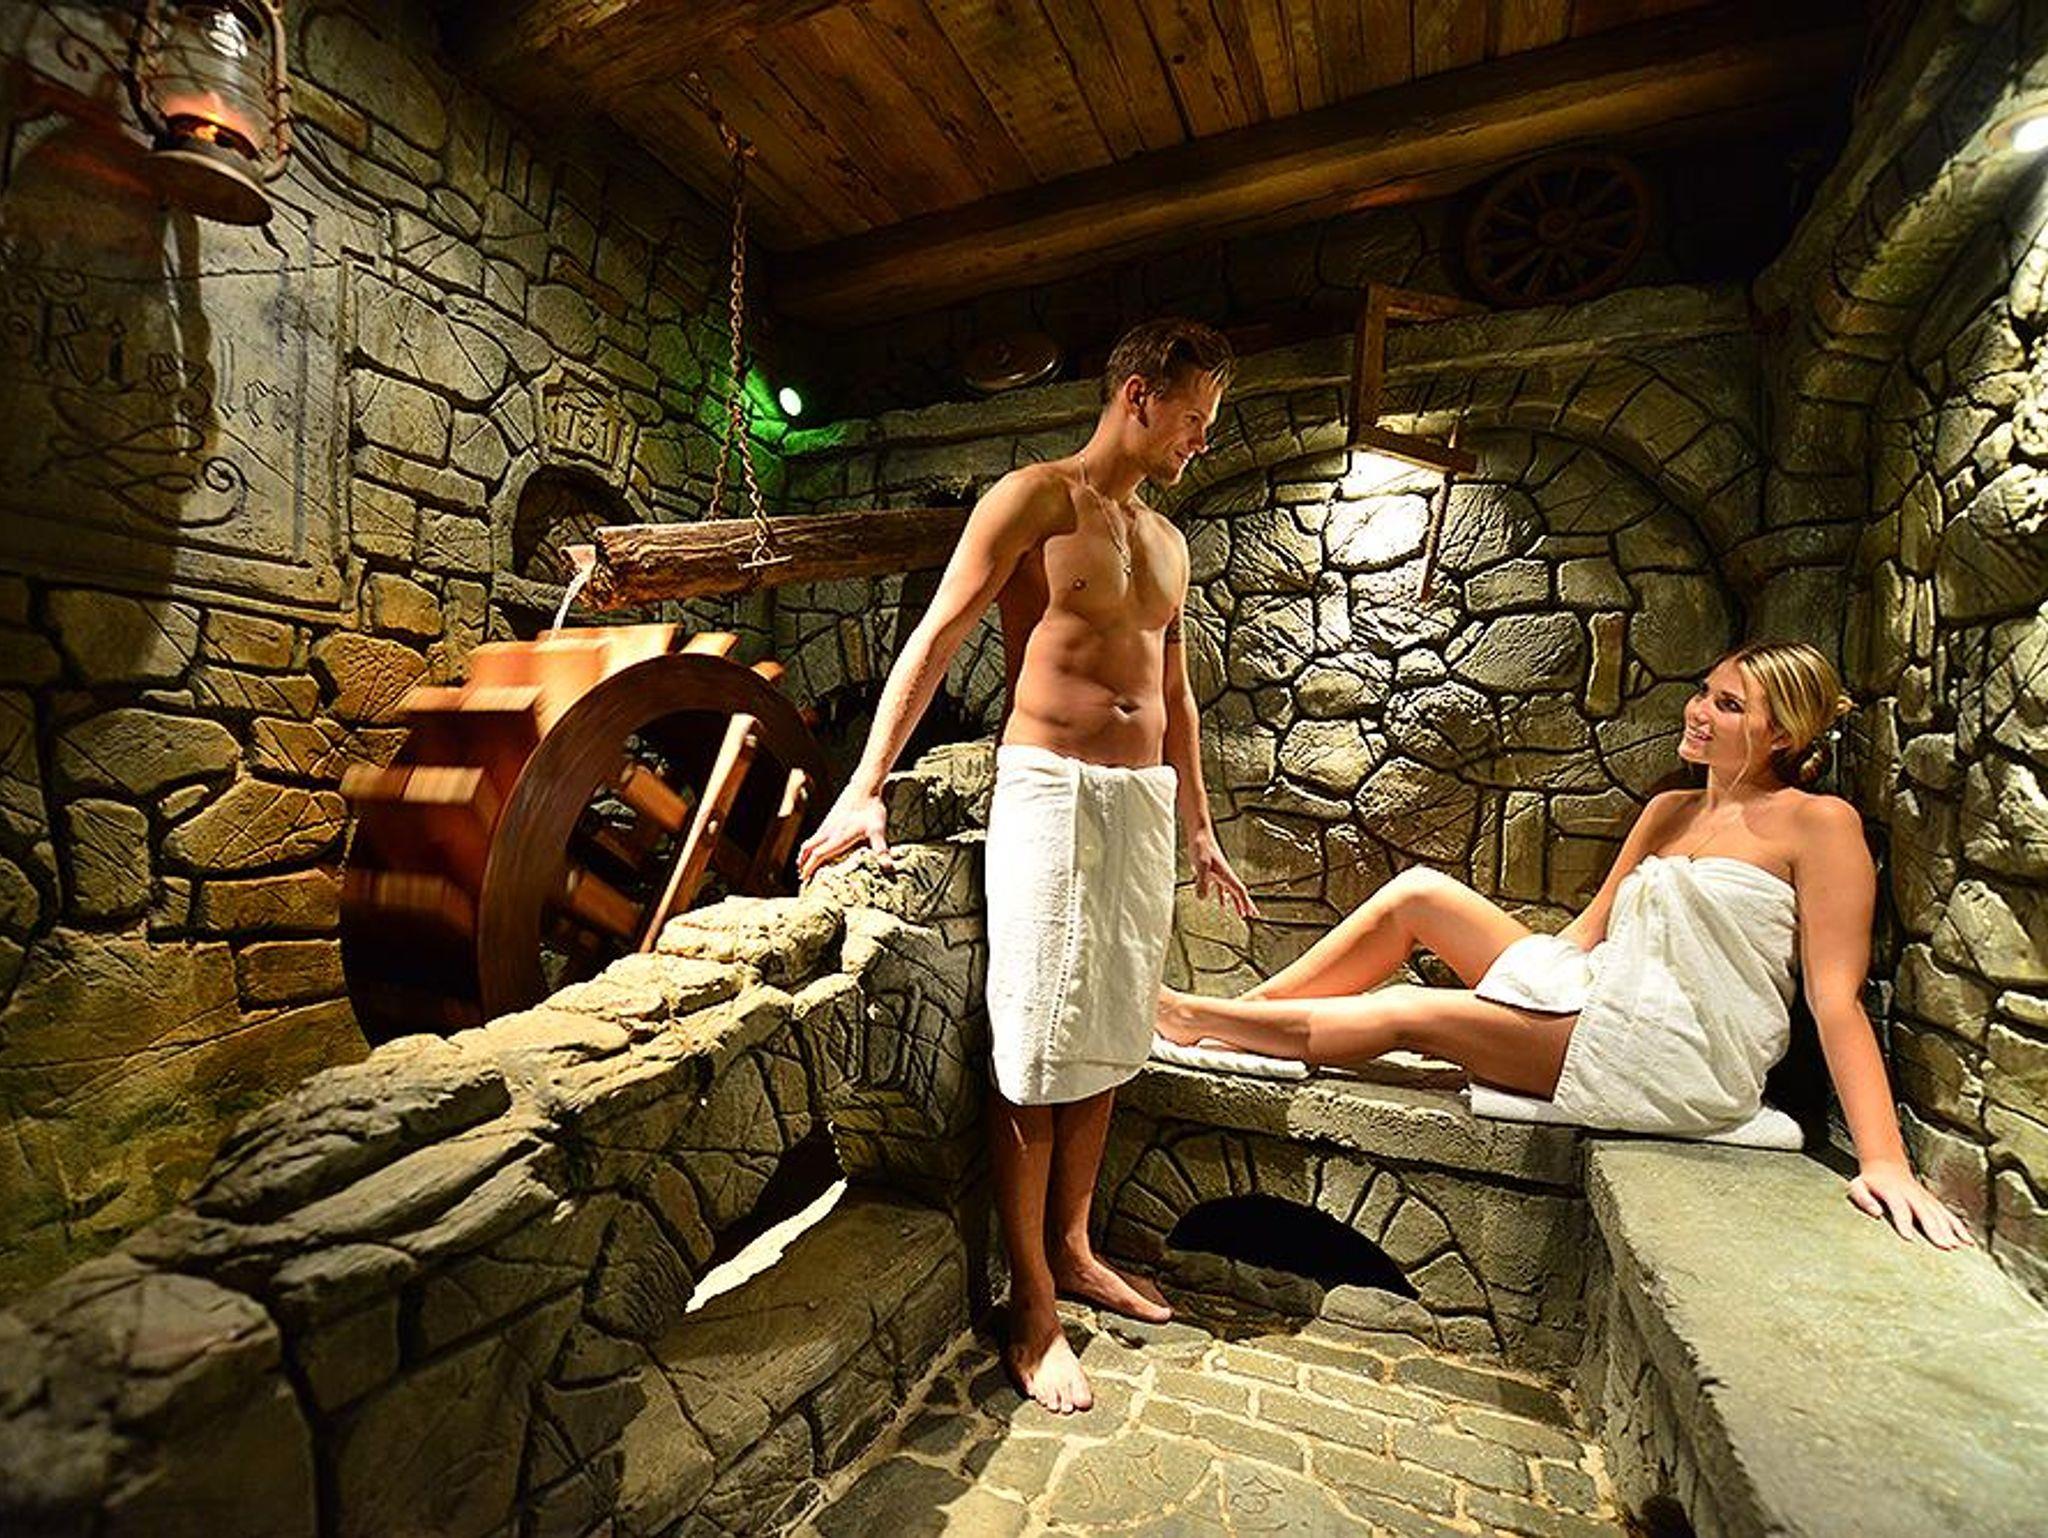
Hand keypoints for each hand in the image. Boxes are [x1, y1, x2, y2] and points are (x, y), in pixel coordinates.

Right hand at [796, 791, 890, 882]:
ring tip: (802, 865)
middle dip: (803, 864)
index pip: (818, 855)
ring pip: (809, 842)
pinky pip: (814, 835)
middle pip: (808, 850)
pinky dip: (810, 845)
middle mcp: (828, 832)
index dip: (810, 868)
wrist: (864, 787)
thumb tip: (888, 866)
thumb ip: (881, 849)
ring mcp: (827, 825)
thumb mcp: (878, 830)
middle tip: (801, 877)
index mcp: (837, 837)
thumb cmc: (871, 809)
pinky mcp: (829, 819)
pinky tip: (816, 847)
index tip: (804, 879)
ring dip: (804, 854)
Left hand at [1188, 829, 1256, 919]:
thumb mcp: (1201, 866)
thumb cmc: (1201, 847)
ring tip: (1240, 913)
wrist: (1199, 834)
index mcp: (1226, 875)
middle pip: (1239, 892)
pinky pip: (1221, 887)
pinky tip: (1222, 902)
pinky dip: (1223, 896)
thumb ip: (1201, 882)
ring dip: (1237, 902)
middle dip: (1246, 904)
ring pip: (1232, 891)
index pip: (1239, 891)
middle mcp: (1226, 875)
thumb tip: (1202, 898)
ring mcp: (1220, 873)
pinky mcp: (1212, 872)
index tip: (1250, 914)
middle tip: (1253, 915)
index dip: (1244, 903)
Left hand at [1846, 1161, 1974, 1248]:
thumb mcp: (1857, 1186)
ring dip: (1949, 1230)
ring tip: (1955, 1246)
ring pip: (1940, 1215)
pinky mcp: (1933, 1202)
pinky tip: (1967, 1241)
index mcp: (1893, 1192)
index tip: (1909, 1238)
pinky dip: (1959, 1228)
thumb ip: (1863, 1199)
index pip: (1900, 1208)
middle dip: (1934, 1230)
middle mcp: (1913, 1195)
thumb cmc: (1870, 1181)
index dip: (1904, 1222)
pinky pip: (1948, 1215)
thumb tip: (1876, 1213)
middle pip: (1925, 1213)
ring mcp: (1925, 1198)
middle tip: (1943, 1247)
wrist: (1886, 1165)